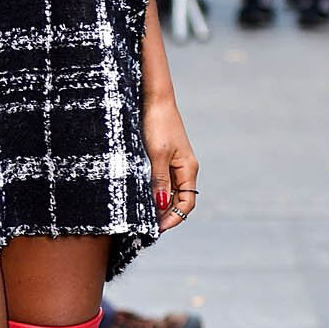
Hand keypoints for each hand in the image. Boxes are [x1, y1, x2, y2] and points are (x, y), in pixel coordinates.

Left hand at [142, 94, 198, 231]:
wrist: (154, 99)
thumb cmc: (157, 124)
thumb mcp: (156, 154)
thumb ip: (159, 180)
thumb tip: (160, 205)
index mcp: (188, 169)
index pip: (187, 203)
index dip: (174, 218)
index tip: (156, 229)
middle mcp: (184, 169)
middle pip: (178, 200)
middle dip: (165, 215)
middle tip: (145, 227)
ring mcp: (174, 163)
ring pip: (169, 192)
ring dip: (158, 204)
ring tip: (141, 215)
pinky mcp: (163, 157)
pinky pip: (161, 181)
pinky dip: (153, 191)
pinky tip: (140, 197)